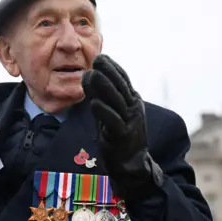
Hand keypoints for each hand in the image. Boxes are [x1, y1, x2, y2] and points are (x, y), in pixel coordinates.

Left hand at [82, 55, 161, 198]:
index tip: (102, 56)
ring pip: (117, 101)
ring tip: (92, 74)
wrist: (132, 163)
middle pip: (121, 86)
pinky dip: (104, 112)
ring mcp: (130, 121)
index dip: (113, 67)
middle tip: (97, 59)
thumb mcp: (109, 111)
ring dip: (104, 87)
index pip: (123, 80)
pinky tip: (93, 103)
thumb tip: (88, 75)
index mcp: (132, 101)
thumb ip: (100, 95)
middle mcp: (133, 108)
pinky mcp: (123, 136)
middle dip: (109, 71)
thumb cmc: (118, 135)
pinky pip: (113, 122)